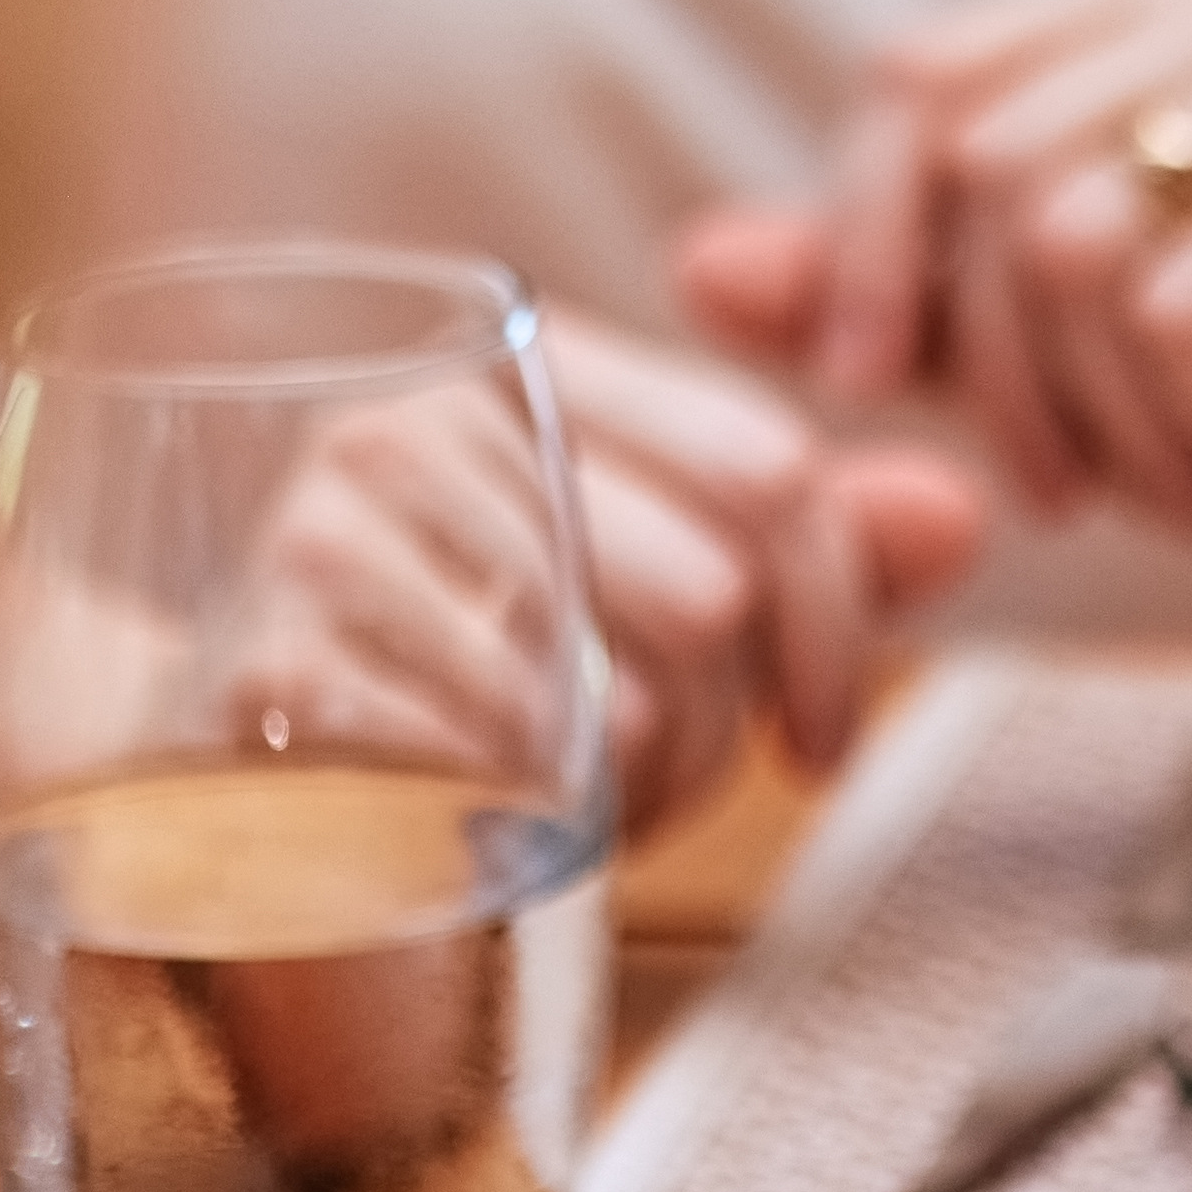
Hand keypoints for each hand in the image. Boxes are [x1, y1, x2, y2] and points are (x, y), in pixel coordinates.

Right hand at [201, 312, 970, 829]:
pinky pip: (499, 775)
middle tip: (675, 773)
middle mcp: (417, 424)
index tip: (823, 736)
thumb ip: (805, 543)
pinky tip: (499, 822)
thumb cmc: (470, 651)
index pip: (770, 468)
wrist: (230, 755)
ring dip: (636, 788)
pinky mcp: (269, 672)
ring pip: (620, 700)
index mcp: (529, 363)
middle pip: (710, 592)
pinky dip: (531, 828)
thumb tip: (961, 520)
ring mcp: (325, 540)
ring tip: (582, 796)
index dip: (839, 620)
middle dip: (726, 721)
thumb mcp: (648, 571)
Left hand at [677, 0, 1191, 609]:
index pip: (921, 75)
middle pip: (987, 165)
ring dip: (1100, 410)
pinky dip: (1190, 426)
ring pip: (1068, 240)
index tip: (867, 385)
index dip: (860, 239)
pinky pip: (1171, 310)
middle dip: (999, 364)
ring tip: (1187, 458)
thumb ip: (883, 303)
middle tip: (1079, 476)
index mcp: (1158, 5)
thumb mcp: (1036, 363)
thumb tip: (696, 262)